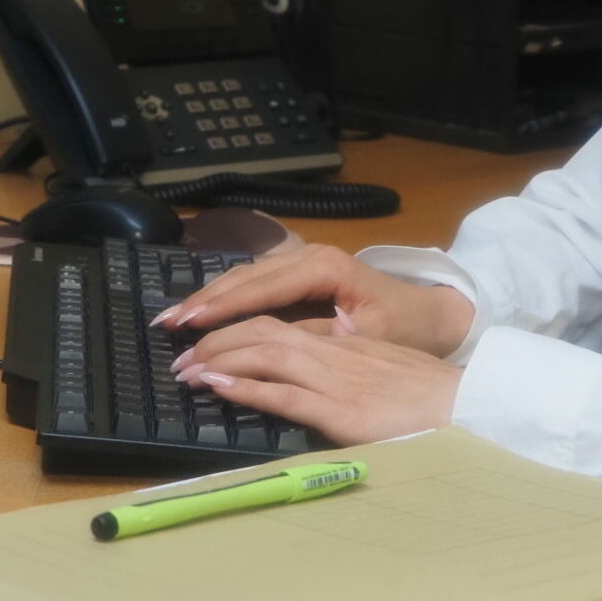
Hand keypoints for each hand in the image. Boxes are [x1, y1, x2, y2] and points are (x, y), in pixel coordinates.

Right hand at [154, 243, 473, 357]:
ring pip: (247, 275)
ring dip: (210, 297)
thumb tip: (262, 344)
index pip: (260, 287)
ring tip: (173, 317)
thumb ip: (312, 337)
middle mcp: (311, 256)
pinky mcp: (304, 272)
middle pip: (245, 276)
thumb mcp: (360, 338)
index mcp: (325, 268)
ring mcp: (306, 260)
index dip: (221, 307)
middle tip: (165, 324)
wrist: (436, 314)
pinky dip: (228, 295)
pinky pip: (257, 281)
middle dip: (204, 300)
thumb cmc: (405, 329)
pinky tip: (203, 310)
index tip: (188, 324)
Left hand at [170, 315, 460, 444]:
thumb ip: (342, 369)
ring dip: (221, 360)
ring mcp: (337, 379)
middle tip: (180, 354)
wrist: (470, 407)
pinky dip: (248, 388)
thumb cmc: (427, 397)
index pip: (278, 322)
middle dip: (216, 339)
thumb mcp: (379, 370)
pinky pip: (286, 394)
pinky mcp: (342, 412)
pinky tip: (220, 386)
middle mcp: (334, 352)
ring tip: (187, 369)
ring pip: (266, 355)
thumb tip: (299, 380)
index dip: (235, 326)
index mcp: (342, 342)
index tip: (202, 337)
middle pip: (263, 330)